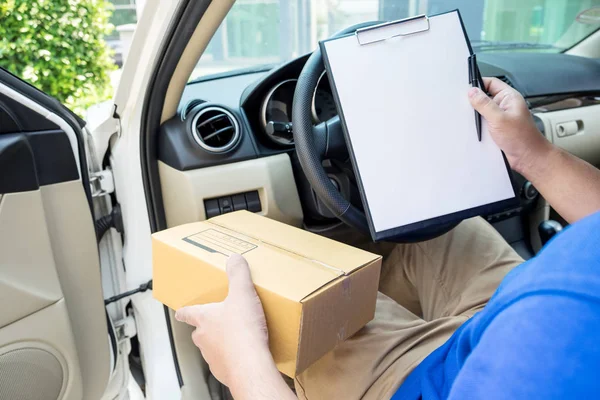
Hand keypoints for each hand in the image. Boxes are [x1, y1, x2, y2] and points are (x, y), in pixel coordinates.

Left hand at [175, 254, 295, 399]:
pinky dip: (233, 358)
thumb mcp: (243, 294)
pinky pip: (226, 363)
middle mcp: (203, 339)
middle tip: (223, 321)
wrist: (250, 365)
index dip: (184, 312)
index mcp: (205, 319)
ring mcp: (212, 357)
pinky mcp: (224, 371)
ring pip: (212, 348)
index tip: (180, 312)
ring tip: (239, 337)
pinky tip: (246, 353)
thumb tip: (234, 259)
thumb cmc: (243, 332)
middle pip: (200, 332)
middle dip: (208, 327)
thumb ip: (238, 274)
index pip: (188, 313)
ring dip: (222, 343)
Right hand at [468, 77, 550, 173]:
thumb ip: (484, 104)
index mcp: (509, 97)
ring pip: (482, 112)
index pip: (491, 83)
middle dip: (474, 102)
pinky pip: (482, 124)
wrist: (528, 158)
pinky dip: (478, 127)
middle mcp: (504, 106)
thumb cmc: (523, 138)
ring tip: (474, 122)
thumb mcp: (499, 118)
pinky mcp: (496, 129)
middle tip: (467, 107)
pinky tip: (476, 130)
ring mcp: (500, 118)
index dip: (478, 83)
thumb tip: (472, 92)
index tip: (466, 89)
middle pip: (484, 97)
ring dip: (476, 117)